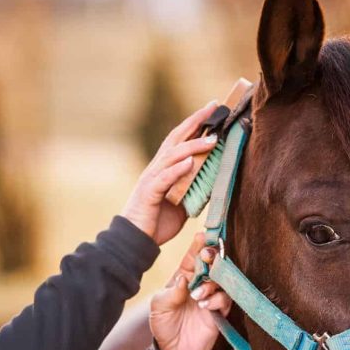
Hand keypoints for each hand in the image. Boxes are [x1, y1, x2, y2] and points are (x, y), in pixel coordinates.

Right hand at [120, 101, 219, 244]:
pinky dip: (177, 170)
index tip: (212, 109)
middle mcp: (156, 169)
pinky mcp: (148, 194)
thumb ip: (194, 190)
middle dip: (195, 122)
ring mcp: (151, 179)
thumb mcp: (182, 204)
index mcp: (164, 169)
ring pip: (172, 156)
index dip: (195, 124)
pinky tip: (190, 162)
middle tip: (213, 108)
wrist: (135, 241)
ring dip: (192, 146)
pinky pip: (164, 179)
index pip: (180, 140)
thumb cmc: (157, 222)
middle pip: (176, 139)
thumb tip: (214, 181)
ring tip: (212, 139)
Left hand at [150, 232, 232, 349]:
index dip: (199, 245)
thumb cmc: (164, 325)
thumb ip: (171, 292)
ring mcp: (212, 295)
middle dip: (212, 257)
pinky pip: (226, 298)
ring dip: (211, 283)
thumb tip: (184, 278)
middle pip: (212, 263)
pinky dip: (217, 299)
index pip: (193, 256)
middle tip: (207, 257)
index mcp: (184, 276)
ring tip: (197, 295)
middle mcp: (200, 282)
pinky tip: (204, 306)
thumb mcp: (159, 306)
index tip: (202, 235)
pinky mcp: (221, 311)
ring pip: (221, 279)